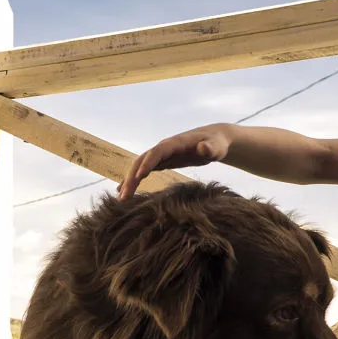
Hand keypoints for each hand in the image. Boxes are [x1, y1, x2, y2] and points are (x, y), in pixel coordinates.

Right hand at [117, 125, 231, 199]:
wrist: (214, 139)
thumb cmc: (217, 143)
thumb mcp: (216, 147)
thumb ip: (210, 148)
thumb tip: (204, 148)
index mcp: (175, 143)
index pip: (157, 152)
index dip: (147, 164)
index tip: (138, 177)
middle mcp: (164, 148)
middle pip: (143, 161)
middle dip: (132, 177)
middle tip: (124, 197)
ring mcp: (161, 155)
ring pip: (140, 166)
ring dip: (129, 181)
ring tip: (121, 199)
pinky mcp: (162, 162)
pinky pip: (144, 170)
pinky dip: (133, 180)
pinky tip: (124, 192)